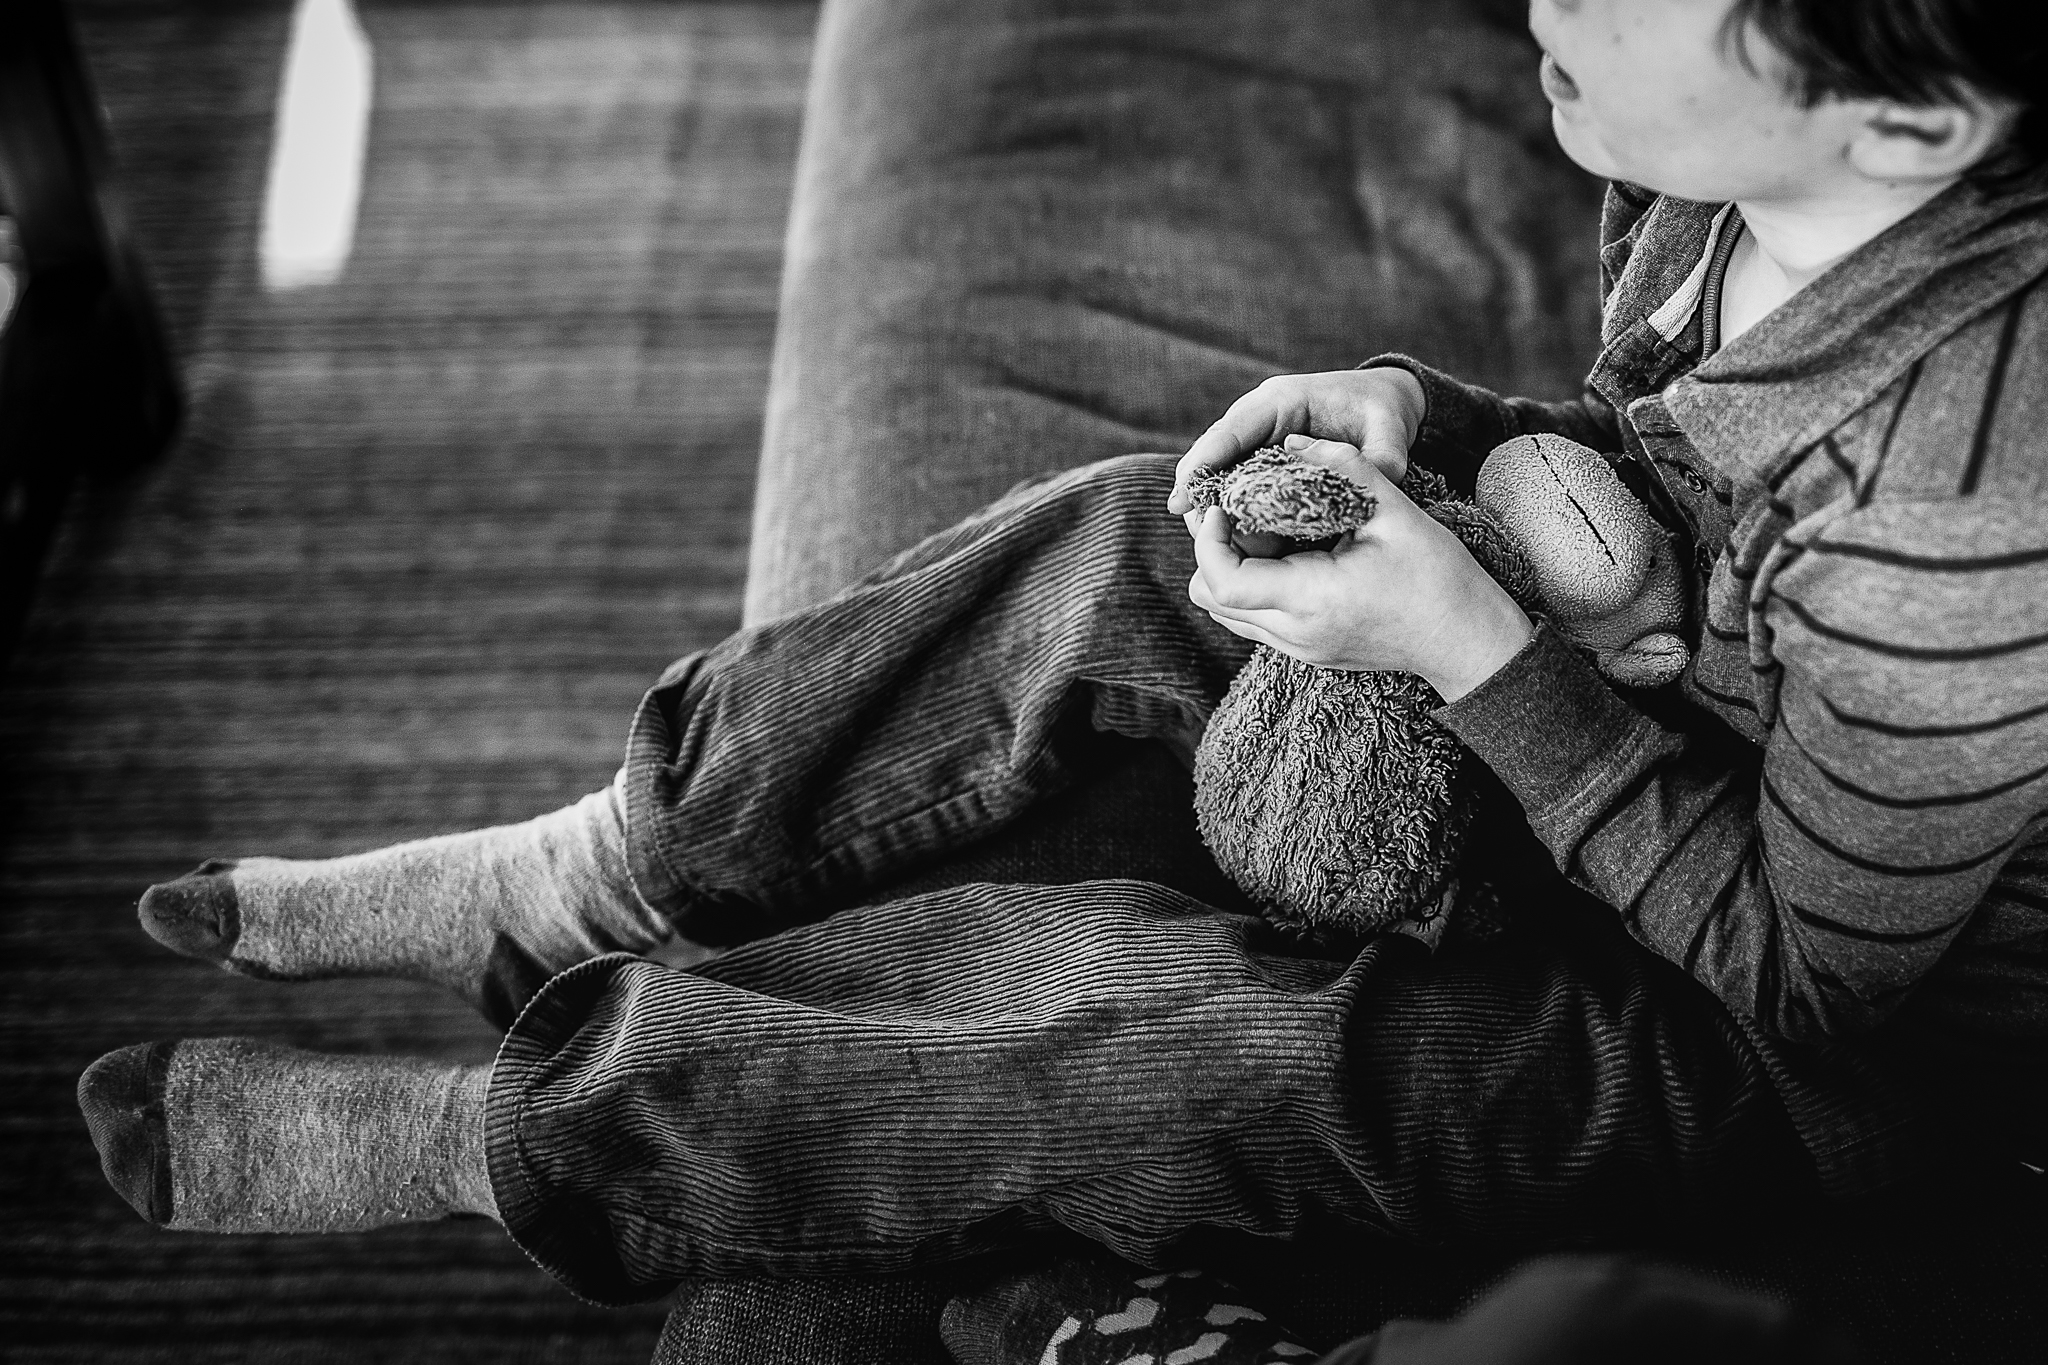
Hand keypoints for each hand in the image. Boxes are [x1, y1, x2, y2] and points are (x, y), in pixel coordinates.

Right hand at [1167, 368, 1427, 531]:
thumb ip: (1381, 461)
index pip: (1230, 431)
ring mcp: (1256, 439)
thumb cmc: (1382, 410)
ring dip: (1214, 512)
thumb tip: (1368, 492)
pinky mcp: (1261, 461)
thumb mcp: (1390, 431)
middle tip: (1198, 538)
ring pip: (1218, 476)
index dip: (1201, 465)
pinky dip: (1234, 516)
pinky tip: (1238, 546)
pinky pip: (1237, 488)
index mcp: (1282, 400)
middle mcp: (1259, 418)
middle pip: (1211, 456)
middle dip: (1198, 497)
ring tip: (1216, 549)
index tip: (1180, 500)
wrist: (1383, 403)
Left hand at [1187, 457, 1533, 701]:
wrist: (1467, 640)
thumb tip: (1297, 444)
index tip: (1227, 504)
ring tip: (1266, 533)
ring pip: (1226, 612)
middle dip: (1214, 549)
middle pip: (1209, 598)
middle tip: (1243, 513)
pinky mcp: (1307, 651)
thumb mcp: (1395, 511)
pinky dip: (1255, 586)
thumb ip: (1343, 467)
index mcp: (1310, 598)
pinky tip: (1290, 556)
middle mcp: (1294, 633)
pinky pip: (1254, 620)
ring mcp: (1298, 648)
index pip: (1220, 578)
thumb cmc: (1439, 576)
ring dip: (1232, 569)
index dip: (1208, 538)